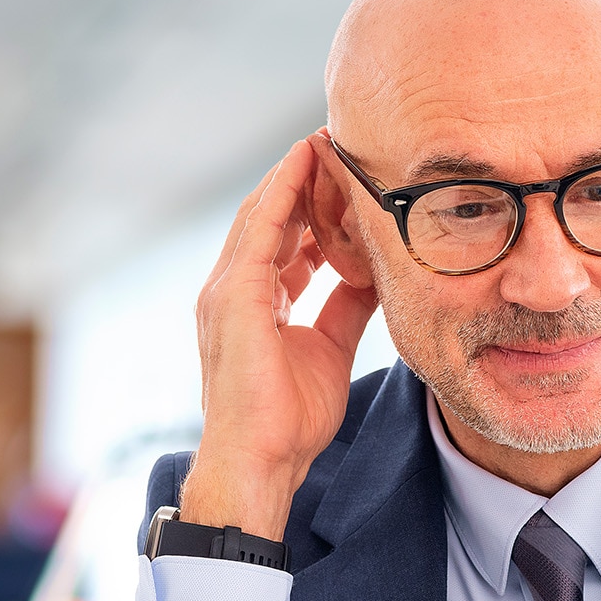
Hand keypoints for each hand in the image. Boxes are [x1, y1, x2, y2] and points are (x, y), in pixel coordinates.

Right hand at [181, 133, 379, 540]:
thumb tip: (374, 275)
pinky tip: (304, 161)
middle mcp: (232, 289)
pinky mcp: (233, 295)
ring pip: (264, 214)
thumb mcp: (331, 348)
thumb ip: (346, 307)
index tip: (340, 181)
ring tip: (325, 141)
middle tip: (336, 145)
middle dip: (302, 182)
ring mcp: (226, 290)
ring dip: (294, 176)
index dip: (309, 208)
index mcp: (253, 304)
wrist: (262, 459)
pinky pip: (260, 228)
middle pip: (270, 219)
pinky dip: (282, 191)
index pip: (282, 241)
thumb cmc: (290, 419)